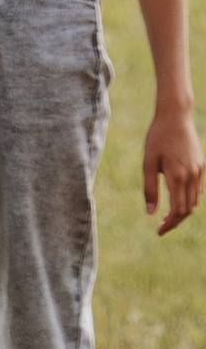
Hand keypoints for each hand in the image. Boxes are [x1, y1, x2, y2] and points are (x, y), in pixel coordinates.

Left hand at [143, 102, 203, 234]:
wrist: (175, 116)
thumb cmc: (157, 138)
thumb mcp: (148, 162)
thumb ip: (149, 188)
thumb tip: (151, 213)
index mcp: (177, 176)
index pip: (177, 210)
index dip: (169, 224)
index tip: (159, 231)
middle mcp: (191, 176)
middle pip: (188, 209)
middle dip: (175, 221)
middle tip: (161, 227)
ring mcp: (198, 171)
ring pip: (194, 200)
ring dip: (183, 211)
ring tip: (167, 216)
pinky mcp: (201, 166)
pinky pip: (197, 189)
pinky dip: (189, 199)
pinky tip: (177, 199)